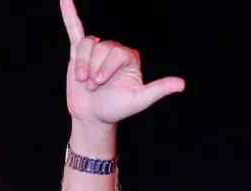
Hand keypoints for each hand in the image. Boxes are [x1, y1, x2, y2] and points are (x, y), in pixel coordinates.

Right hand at [61, 0, 184, 127]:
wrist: (92, 116)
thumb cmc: (115, 109)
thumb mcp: (138, 100)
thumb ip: (158, 89)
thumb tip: (181, 84)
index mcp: (129, 58)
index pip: (117, 51)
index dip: (105, 67)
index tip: (100, 84)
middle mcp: (114, 51)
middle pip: (101, 47)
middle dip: (94, 69)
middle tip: (93, 86)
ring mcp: (96, 51)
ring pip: (87, 44)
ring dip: (82, 63)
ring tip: (83, 80)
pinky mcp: (79, 53)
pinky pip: (74, 29)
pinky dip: (69, 14)